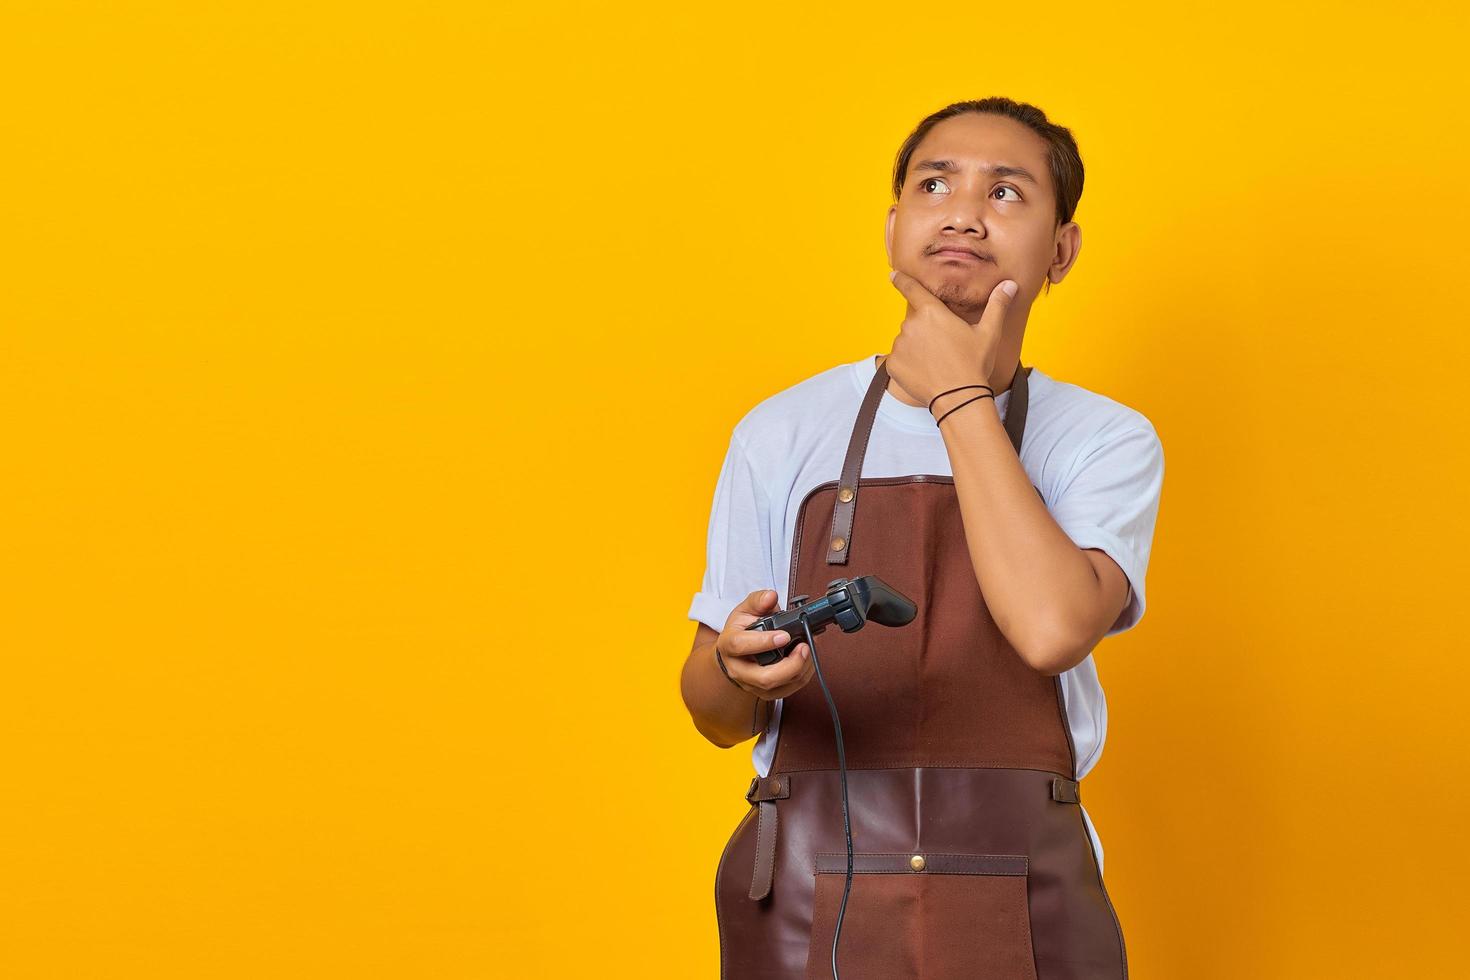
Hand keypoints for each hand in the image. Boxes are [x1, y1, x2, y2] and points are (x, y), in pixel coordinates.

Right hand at [716, 589, 814, 700]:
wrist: (733, 655)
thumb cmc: (740, 631)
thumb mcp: (744, 611)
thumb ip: (758, 601)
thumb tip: (771, 596)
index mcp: (729, 645)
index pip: (741, 646)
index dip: (764, 642)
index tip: (784, 635)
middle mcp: (738, 669)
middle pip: (764, 677)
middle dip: (790, 665)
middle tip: (804, 647)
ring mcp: (751, 684)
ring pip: (778, 687)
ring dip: (801, 670)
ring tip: (809, 650)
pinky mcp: (765, 693)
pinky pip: (787, 691)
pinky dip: (802, 677)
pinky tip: (807, 661)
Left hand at [883, 269, 1017, 410]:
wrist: (959, 399)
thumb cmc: (974, 364)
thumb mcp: (989, 333)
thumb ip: (997, 305)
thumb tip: (1010, 284)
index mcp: (932, 312)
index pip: (911, 289)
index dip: (901, 280)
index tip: (893, 275)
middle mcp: (911, 325)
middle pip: (915, 322)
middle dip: (926, 331)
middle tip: (944, 349)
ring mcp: (900, 346)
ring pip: (906, 341)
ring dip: (917, 348)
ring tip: (937, 363)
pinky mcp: (893, 364)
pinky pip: (899, 359)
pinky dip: (909, 364)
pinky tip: (926, 373)